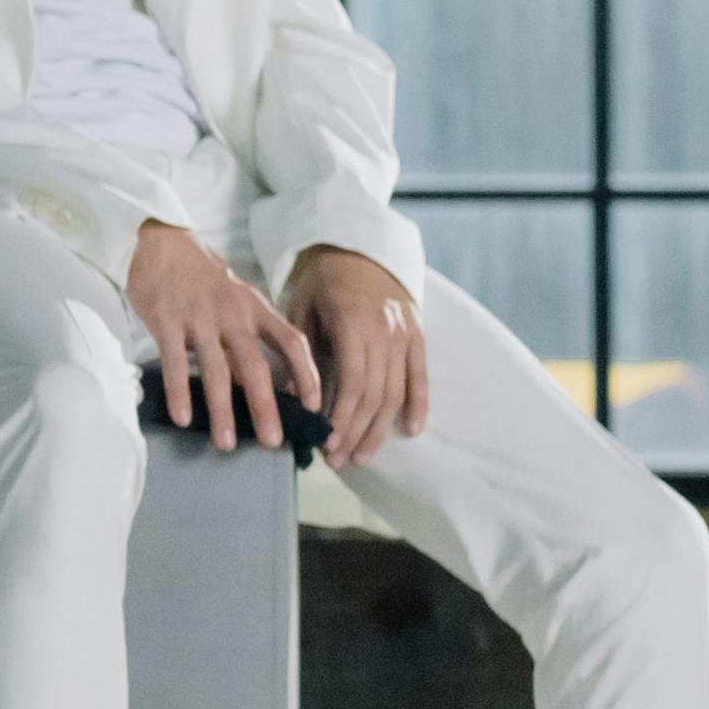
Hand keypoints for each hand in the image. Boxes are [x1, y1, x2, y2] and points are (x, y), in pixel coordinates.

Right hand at [122, 218, 317, 450]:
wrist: (162, 243)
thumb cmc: (202, 277)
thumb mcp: (236, 298)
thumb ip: (249, 333)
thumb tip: (261, 380)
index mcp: (255, 308)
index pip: (292, 342)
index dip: (306, 375)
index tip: (314, 406)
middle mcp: (233, 315)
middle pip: (255, 366)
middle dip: (266, 407)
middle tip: (274, 442)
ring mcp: (199, 319)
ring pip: (216, 370)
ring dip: (222, 410)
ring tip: (226, 443)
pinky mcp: (166, 321)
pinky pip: (175, 363)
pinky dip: (180, 392)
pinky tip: (184, 418)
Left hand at [286, 246, 430, 466]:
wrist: (359, 246)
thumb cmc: (320, 280)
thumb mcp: (300, 308)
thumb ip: (300, 352)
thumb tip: (287, 397)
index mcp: (353, 324)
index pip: (352, 382)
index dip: (341, 417)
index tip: (326, 443)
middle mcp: (384, 332)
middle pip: (374, 394)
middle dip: (355, 432)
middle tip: (338, 461)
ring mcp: (405, 335)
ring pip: (396, 391)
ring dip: (379, 428)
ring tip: (361, 457)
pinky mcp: (418, 336)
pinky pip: (420, 375)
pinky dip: (418, 404)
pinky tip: (410, 430)